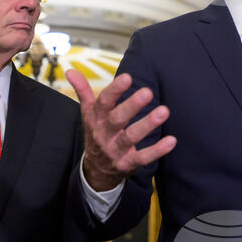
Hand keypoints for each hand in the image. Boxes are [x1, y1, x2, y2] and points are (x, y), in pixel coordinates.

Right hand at [66, 70, 176, 191]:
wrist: (95, 171)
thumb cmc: (96, 134)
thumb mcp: (88, 114)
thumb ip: (82, 91)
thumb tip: (70, 70)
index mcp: (95, 119)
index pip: (103, 103)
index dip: (114, 90)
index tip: (127, 77)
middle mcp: (104, 134)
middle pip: (117, 119)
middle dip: (132, 106)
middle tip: (148, 92)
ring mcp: (115, 150)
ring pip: (131, 137)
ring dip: (147, 124)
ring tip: (164, 111)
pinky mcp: (127, 164)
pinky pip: (142, 157)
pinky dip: (157, 150)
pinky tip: (171, 140)